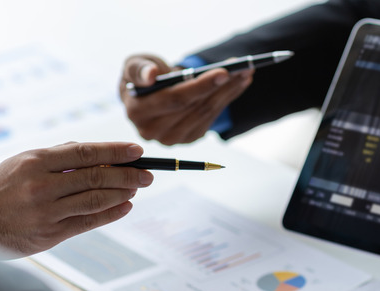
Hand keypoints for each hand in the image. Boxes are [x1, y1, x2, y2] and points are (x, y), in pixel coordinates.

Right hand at [0, 141, 152, 255]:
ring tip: (138, 189)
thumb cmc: (1, 188)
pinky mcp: (50, 234)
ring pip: (95, 200)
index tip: (137, 151)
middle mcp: (41, 185)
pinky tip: (125, 206)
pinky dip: (111, 213)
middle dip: (127, 175)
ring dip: (122, 194)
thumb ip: (57, 157)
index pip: (85, 153)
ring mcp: (46, 211)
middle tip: (148, 174)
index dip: (115, 152)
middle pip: (96, 177)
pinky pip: (88, 222)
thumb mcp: (21, 162)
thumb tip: (96, 152)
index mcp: (35, 161)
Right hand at [121, 54, 252, 144]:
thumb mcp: (134, 64)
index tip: (224, 72)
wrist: (149, 91)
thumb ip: (138, 68)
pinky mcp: (188, 137)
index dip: (201, 86)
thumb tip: (151, 75)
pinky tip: (237, 84)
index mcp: (137, 111)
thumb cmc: (142, 74)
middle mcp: (152, 130)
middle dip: (221, 85)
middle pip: (195, 106)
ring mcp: (172, 138)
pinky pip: (212, 117)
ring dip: (229, 91)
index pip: (175, 99)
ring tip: (245, 72)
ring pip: (207, 112)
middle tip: (241, 68)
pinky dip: (226, 98)